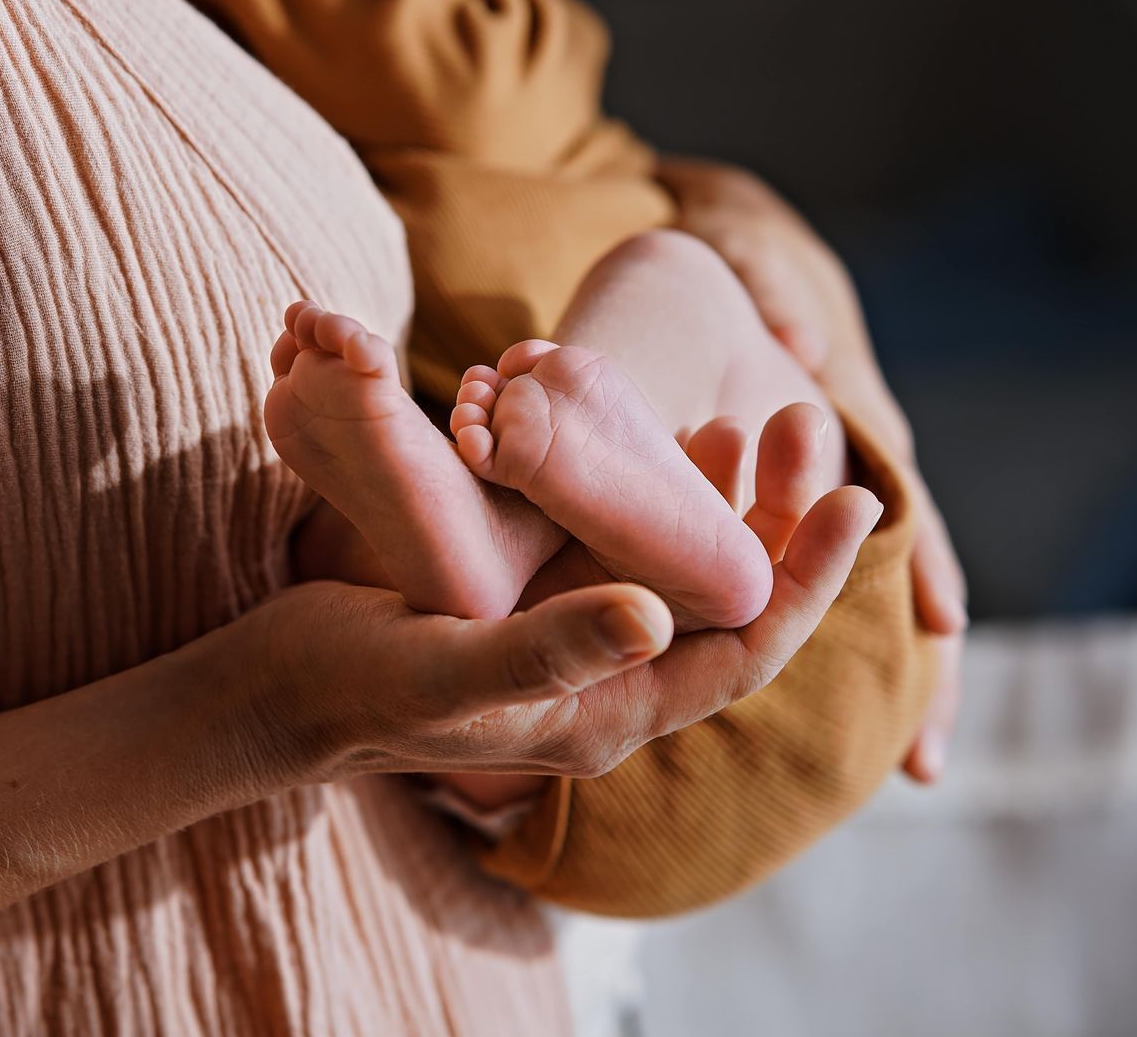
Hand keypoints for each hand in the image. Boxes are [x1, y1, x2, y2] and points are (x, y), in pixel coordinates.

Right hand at [241, 485, 881, 785]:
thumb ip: (547, 649)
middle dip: (778, 519)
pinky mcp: (541, 600)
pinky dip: (656, 488)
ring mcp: (578, 637)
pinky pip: (626, 543)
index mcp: (609, 715)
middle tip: (804, 423)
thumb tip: (656, 614)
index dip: (808, 582)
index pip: (743, 654)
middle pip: (729, 604)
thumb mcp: (446, 669)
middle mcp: (610, 679)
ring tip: (755, 420)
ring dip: (725, 497)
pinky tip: (672, 433)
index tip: (857, 497)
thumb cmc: (354, 690)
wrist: (279, 688)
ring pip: (683, 568)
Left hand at [658, 156, 966, 778]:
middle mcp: (844, 467)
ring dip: (866, 673)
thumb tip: (804, 345)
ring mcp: (803, 497)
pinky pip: (763, 584)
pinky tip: (786, 712)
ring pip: (839, 595)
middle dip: (911, 659)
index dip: (922, 566)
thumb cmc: (736, 244)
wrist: (707, 244)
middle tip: (925, 757)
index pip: (903, 498)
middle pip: (894, 573)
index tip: (943, 631)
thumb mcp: (750, 250)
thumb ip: (774, 288)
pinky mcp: (750, 512)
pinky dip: (779, 644)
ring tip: (902, 768)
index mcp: (849, 413)